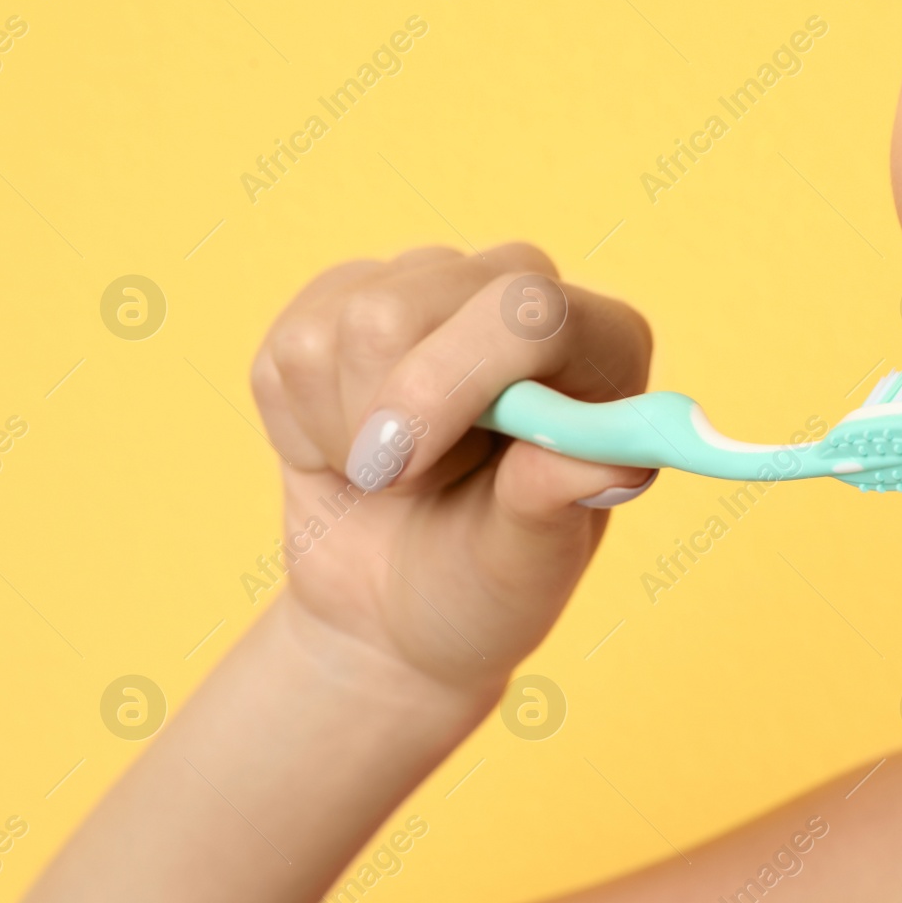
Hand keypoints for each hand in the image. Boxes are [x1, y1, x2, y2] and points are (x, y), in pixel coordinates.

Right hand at [249, 244, 654, 695]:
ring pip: (335, 327)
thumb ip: (558, 501)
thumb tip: (615, 461)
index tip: (404, 467)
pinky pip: (286, 348)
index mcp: (600, 346)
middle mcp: (519, 296)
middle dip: (385, 418)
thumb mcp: (529, 563)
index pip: (525, 309)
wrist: (399, 612)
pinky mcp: (343, 304)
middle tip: (407, 487)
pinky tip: (349, 453)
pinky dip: (300, 428)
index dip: (451, 376)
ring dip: (344, 433)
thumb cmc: (487, 586)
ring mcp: (430, 290)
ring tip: (395, 476)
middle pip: (401, 305)